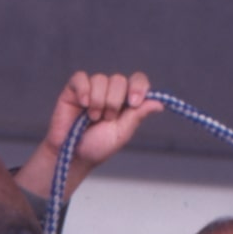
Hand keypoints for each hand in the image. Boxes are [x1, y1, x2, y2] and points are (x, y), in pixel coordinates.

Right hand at [14, 71, 161, 199]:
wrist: (73, 156)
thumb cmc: (97, 147)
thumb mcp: (122, 133)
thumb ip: (138, 115)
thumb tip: (159, 103)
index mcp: (125, 101)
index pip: (137, 81)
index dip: (138, 87)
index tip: (133, 103)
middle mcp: (109, 92)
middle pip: (119, 79)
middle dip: (114, 102)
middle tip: (106, 119)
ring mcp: (91, 89)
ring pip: (100, 79)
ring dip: (98, 101)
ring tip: (92, 118)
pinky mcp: (73, 90)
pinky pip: (81, 78)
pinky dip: (84, 90)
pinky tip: (82, 104)